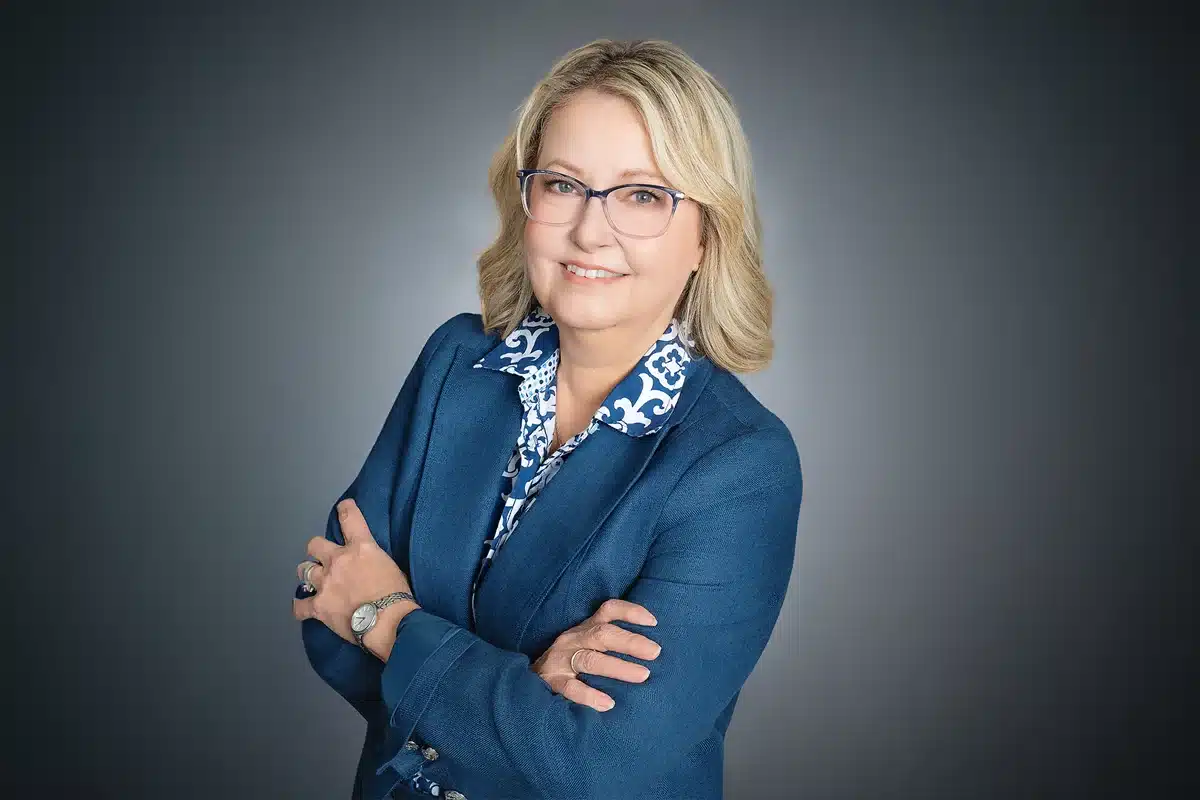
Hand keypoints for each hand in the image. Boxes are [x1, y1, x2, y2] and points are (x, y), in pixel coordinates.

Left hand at [292, 498, 418, 654]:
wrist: (387, 622)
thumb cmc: (397, 595)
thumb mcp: (391, 567)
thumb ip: (375, 562)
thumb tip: (370, 568)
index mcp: (361, 549)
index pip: (350, 519)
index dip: (346, 510)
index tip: (343, 507)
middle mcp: (338, 561)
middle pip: (315, 544)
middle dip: (318, 550)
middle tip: (324, 558)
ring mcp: (325, 583)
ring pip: (304, 570)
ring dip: (309, 574)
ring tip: (313, 580)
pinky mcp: (319, 606)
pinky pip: (300, 606)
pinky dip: (301, 607)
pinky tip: (303, 608)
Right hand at [531, 599, 661, 711]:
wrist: (526, 682)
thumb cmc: (569, 664)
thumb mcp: (587, 646)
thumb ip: (611, 645)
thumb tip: (652, 652)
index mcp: (585, 628)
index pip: (608, 610)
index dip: (631, 611)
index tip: (654, 622)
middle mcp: (573, 639)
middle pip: (602, 634)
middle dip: (630, 642)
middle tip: (655, 652)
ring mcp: (559, 660)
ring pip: (589, 659)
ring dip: (618, 667)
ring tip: (643, 675)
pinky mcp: (550, 682)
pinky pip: (570, 687)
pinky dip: (589, 695)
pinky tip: (608, 704)